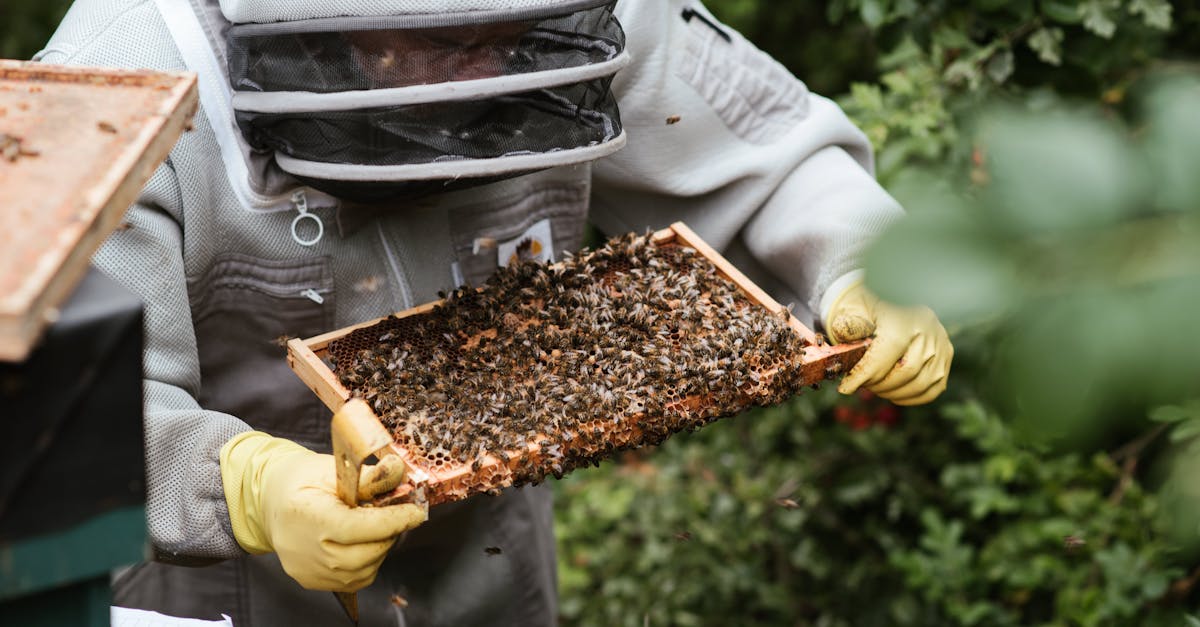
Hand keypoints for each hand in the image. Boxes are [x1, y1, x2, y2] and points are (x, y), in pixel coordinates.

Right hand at [220, 432, 425, 591]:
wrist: (270, 500)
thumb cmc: (302, 480)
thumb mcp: (334, 469)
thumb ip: (369, 477)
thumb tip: (399, 473)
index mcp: (307, 515)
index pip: (357, 527)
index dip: (392, 521)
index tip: (416, 511)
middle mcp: (304, 549)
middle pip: (363, 554)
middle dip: (390, 534)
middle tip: (399, 515)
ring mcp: (307, 570)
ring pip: (363, 571)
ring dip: (381, 549)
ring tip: (377, 526)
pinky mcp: (311, 581)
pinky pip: (353, 581)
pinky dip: (368, 563)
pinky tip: (363, 542)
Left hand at [825, 282, 952, 405]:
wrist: (888, 297)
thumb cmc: (866, 308)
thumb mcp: (851, 310)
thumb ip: (847, 329)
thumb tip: (844, 354)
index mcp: (904, 314)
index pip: (889, 350)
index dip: (866, 373)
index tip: (846, 388)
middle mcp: (928, 327)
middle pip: (907, 371)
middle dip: (879, 385)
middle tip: (862, 384)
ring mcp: (941, 341)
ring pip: (922, 383)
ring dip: (893, 392)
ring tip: (875, 387)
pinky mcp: (947, 354)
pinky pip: (933, 388)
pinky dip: (912, 397)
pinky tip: (893, 393)